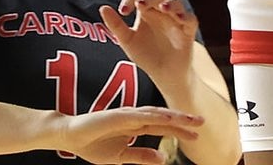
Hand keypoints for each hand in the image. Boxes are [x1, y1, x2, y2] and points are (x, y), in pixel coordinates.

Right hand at [52, 104, 202, 164]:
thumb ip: (141, 156)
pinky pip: (137, 115)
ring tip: (188, 119)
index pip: (162, 127)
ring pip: (153, 114)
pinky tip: (165, 117)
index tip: (197, 134)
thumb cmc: (93, 145)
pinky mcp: (116, 116)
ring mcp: (125, 115)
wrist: (70, 137)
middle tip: (202, 121)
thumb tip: (163, 159)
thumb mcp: (121, 156)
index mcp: (135, 126)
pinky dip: (152, 115)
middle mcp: (134, 118)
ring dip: (172, 115)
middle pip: (162, 118)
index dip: (179, 130)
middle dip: (182, 120)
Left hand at [99, 0, 197, 94]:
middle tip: (141, 4)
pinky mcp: (188, 30)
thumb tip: (102, 8)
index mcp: (145, 11)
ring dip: (170, 3)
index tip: (123, 11)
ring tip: (163, 8)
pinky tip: (179, 19)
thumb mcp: (128, 41)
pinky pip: (190, 19)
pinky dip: (185, 16)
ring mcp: (175, 19)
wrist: (164, 76)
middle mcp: (161, 12)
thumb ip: (116, 25)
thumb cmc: (146, 55)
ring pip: (176, 2)